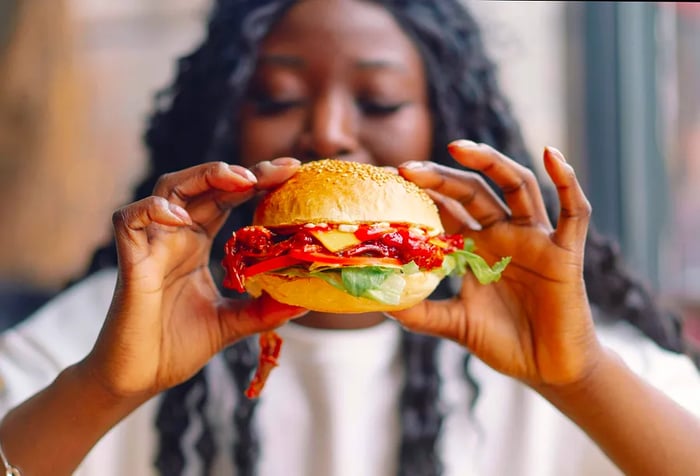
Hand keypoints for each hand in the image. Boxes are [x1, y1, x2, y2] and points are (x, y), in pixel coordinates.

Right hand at [82, 158, 306, 398]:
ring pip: (168, 189)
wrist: (138, 378)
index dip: (256, 181)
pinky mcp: (131, 262)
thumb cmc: (176, 347)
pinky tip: (182, 218)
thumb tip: (306, 301)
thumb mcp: (232, 324)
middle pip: (203, 185)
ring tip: (240, 180)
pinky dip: (153, 210)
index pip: (227, 199)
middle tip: (277, 170)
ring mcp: (152, 245)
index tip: (291, 170)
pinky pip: (129, 220)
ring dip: (203, 177)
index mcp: (197, 244)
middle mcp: (176, 237)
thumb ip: (264, 310)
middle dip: (240, 171)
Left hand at [390, 141, 602, 386]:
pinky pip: (573, 211)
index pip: (446, 208)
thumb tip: (382, 303)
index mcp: (476, 247)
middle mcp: (504, 234)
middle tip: (409, 169)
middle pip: (474, 191)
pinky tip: (551, 154)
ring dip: (492, 163)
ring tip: (460, 148)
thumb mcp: (456, 325)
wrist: (548, 369)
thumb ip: (421, 314)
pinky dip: (567, 181)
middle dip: (442, 176)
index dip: (421, 193)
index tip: (389, 179)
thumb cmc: (505, 342)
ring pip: (517, 186)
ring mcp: (535, 239)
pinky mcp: (565, 252)